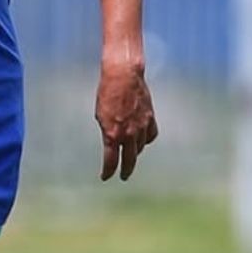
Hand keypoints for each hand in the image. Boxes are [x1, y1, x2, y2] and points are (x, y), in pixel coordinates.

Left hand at [95, 63, 157, 180]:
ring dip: (135, 152)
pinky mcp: (150, 118)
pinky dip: (146, 139)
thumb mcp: (100, 115)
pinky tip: (142, 139)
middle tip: (124, 176)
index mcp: (113, 134)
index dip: (108, 172)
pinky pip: (150, 136)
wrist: (124, 75)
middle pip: (129, 160)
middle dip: (126, 170)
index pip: (111, 161)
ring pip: (140, 148)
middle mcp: (128, 134)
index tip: (106, 176)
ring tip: (131, 154)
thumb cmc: (107, 92)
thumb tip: (112, 141)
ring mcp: (141, 127)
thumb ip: (107, 131)